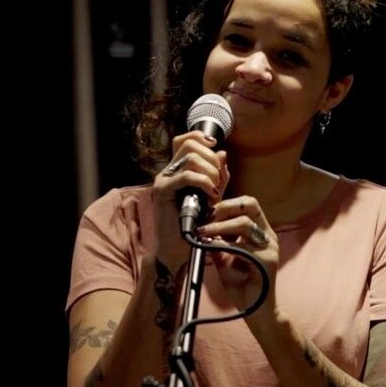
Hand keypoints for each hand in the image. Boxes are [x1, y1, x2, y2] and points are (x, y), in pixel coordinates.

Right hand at [151, 131, 228, 266]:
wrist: (178, 249)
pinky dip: (204, 182)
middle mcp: (168, 171)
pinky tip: (211, 195)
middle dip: (211, 159)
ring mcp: (163, 180)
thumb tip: (222, 152)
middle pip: (190, 144)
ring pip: (191, 158)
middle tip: (218, 180)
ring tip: (215, 191)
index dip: (201, 137)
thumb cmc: (195, 225)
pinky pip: (187, 176)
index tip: (215, 147)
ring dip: (210, 172)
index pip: (185, 140)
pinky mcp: (163, 191)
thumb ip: (218, 175)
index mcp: (178, 170)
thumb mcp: (212, 196)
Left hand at [196, 195, 278, 326]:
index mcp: (260, 232)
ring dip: (220, 226)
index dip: (226, 204)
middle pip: (250, 204)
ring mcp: (270, 247)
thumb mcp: (224, 258)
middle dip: (225, 208)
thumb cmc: (241, 285)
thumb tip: (201, 227)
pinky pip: (242, 247)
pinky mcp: (267, 260)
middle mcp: (268, 235)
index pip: (247, 204)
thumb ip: (218, 242)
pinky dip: (224, 245)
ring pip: (244, 224)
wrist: (255, 311)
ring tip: (203, 232)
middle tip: (206, 217)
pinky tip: (211, 247)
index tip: (207, 212)